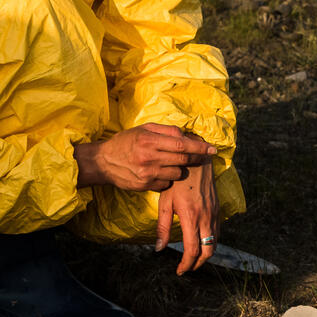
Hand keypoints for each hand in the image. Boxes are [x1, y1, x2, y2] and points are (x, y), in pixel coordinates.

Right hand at [75, 123, 215, 190]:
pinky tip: (160, 172)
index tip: (212, 149)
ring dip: (180, 169)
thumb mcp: (143, 129)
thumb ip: (166, 131)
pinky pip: (166, 184)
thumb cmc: (126, 142)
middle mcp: (149, 158)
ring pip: (177, 174)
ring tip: (172, 163)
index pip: (181, 144)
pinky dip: (168, 179)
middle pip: (182, 160)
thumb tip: (186, 135)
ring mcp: (147, 174)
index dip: (199, 147)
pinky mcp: (145, 186)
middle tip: (201, 156)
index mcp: (149, 141)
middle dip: (195, 158)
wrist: (104, 161)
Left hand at [155, 157, 218, 274]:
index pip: (192, 250)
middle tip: (187, 268)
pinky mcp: (218, 210)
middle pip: (208, 251)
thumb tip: (158, 249)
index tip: (179, 270)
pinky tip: (201, 242)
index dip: (186, 264)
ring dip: (205, 254)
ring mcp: (214, 214)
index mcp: (191, 217)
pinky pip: (217, 232)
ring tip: (193, 259)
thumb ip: (162, 226)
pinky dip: (211, 243)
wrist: (197, 162)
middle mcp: (206, 217)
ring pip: (215, 243)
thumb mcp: (165, 202)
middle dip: (198, 264)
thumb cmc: (177, 180)